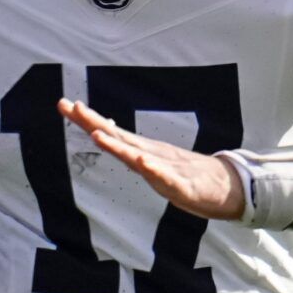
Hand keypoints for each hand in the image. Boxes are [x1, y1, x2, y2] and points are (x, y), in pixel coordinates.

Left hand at [58, 97, 245, 220]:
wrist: (227, 188)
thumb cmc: (186, 175)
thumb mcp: (152, 163)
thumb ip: (129, 150)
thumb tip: (105, 132)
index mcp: (142, 151)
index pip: (110, 133)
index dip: (87, 120)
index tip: (66, 104)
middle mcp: (151, 155)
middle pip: (118, 138)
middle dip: (93, 123)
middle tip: (72, 106)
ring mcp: (166, 169)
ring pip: (137, 156)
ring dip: (117, 146)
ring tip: (97, 134)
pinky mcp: (182, 186)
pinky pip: (166, 178)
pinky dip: (153, 169)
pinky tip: (143, 162)